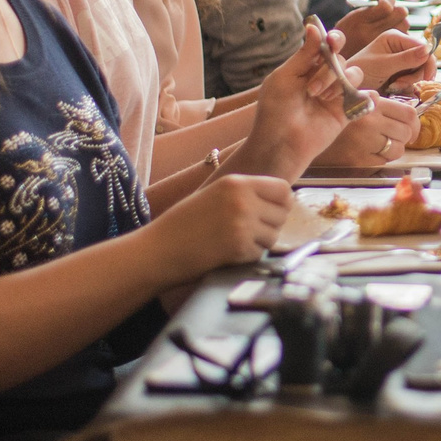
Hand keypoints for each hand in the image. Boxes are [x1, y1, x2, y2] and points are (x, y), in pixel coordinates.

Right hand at [147, 172, 292, 276]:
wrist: (157, 250)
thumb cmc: (182, 225)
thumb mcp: (214, 195)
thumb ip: (244, 194)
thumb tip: (282, 201)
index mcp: (237, 183)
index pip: (283, 190)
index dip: (281, 204)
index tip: (271, 213)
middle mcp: (243, 200)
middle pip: (282, 214)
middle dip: (270, 225)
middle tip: (249, 232)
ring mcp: (242, 224)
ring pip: (273, 236)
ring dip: (259, 243)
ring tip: (233, 242)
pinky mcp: (239, 247)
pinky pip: (259, 253)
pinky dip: (247, 257)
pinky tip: (227, 254)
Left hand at [234, 20, 361, 177]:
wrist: (281, 143)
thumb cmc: (275, 110)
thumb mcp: (285, 77)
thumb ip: (304, 54)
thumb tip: (313, 26)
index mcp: (308, 66)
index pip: (328, 45)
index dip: (334, 39)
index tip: (332, 41)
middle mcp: (325, 77)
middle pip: (341, 58)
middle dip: (328, 71)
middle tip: (311, 89)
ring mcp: (338, 94)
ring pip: (355, 74)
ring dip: (340, 83)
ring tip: (322, 99)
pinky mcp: (348, 111)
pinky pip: (367, 97)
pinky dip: (367, 97)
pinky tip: (358, 100)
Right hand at [312, 97, 419, 167]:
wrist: (304, 134)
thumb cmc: (331, 115)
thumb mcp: (355, 99)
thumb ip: (380, 104)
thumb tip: (410, 113)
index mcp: (370, 102)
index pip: (409, 113)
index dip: (415, 123)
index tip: (412, 128)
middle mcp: (369, 121)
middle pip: (406, 132)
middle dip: (404, 137)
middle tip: (394, 137)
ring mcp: (364, 141)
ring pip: (397, 150)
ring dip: (393, 149)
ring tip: (380, 145)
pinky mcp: (358, 160)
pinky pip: (382, 162)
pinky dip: (379, 159)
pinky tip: (367, 152)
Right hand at [338, 0, 408, 55]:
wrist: (341, 60)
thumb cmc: (348, 34)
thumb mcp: (353, 15)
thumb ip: (369, 1)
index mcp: (360, 21)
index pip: (387, 5)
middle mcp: (371, 33)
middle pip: (401, 13)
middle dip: (396, 8)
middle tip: (389, 12)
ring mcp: (381, 44)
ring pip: (405, 24)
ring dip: (400, 21)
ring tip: (389, 24)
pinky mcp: (388, 53)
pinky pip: (404, 37)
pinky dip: (402, 34)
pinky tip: (392, 36)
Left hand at [349, 26, 431, 90]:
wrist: (347, 88)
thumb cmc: (361, 72)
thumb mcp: (384, 65)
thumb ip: (406, 58)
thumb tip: (429, 49)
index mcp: (396, 37)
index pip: (422, 46)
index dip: (428, 61)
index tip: (427, 77)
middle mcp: (401, 46)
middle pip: (424, 59)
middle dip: (416, 74)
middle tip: (402, 84)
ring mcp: (401, 59)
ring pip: (420, 70)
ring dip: (410, 81)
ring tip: (395, 86)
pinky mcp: (400, 71)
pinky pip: (413, 78)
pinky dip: (407, 85)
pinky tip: (395, 87)